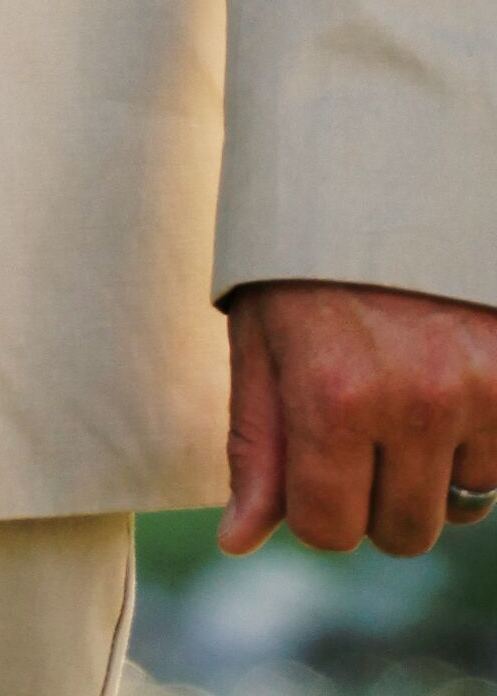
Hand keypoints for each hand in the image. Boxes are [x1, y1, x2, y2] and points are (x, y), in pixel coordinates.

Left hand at [224, 279, 496, 558]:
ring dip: (432, 469)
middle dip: (374, 495)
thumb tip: (237, 541)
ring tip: (403, 388)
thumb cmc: (304, 254)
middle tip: (359, 424)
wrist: (382, 168)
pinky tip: (446, 380)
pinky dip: (477, 442)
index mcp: (333, 393)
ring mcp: (479, 389)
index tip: (311, 461)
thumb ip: (255, 443)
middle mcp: (413, 400)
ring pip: (462, 505)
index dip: (315, 506)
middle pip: (401, 532)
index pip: (329, 531)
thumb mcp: (260, 334)